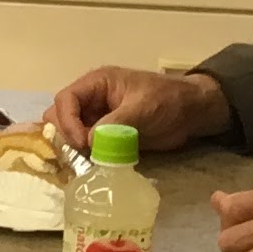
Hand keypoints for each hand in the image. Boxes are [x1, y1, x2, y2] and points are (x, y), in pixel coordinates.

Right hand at [45, 65, 229, 154]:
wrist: (193, 113)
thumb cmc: (169, 100)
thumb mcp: (142, 108)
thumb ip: (115, 123)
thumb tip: (89, 143)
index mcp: (97, 84)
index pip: (65, 99)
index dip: (66, 121)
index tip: (81, 143)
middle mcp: (92, 100)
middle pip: (59, 116)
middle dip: (65, 135)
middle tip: (79, 154)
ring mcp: (97, 119)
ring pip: (70, 134)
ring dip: (73, 149)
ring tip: (84, 163)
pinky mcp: (106, 137)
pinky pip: (87, 147)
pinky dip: (85, 158)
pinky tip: (91, 167)